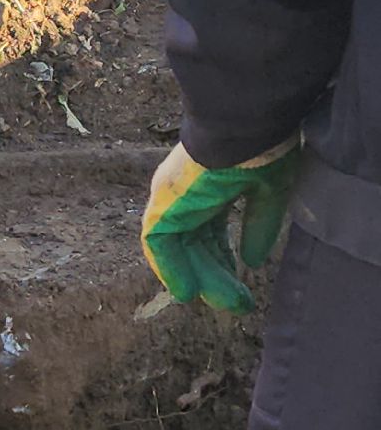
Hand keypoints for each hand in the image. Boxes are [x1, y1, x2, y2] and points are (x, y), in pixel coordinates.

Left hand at [142, 139, 299, 313]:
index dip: (224, 256)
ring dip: (200, 277)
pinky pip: (159, 244)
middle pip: (197, 242)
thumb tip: (253, 261)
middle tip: (237, 303)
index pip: (211, 229)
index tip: (240, 278)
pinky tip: (187, 291)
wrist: (244, 126)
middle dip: (216, 273)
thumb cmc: (262, 147)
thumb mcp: (269, 192)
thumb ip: (259, 226)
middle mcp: (187, 194)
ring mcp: (172, 198)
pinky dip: (171, 268)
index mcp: (211, 186)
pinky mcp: (163, 204)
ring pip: (180, 248)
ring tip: (223, 303)